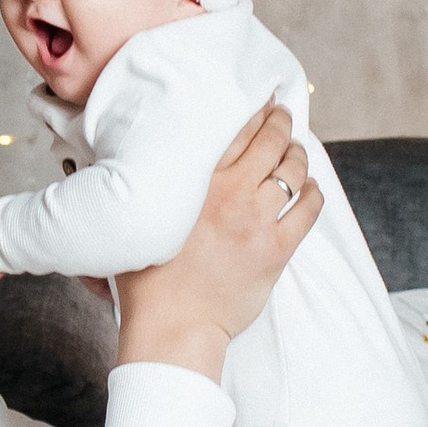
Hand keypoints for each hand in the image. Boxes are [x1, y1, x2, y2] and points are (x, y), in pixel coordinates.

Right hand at [115, 102, 318, 383]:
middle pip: (270, 141)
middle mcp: (230, 194)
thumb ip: (130, 185)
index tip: (259, 98)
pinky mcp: (277, 250)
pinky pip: (309, 209)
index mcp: (195, 183)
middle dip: (280, 121)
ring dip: (297, 154)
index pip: (234, 129)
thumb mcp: (133, 221)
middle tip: (281, 114)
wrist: (173, 328)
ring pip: (292, 171)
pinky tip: (310, 187)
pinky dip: (313, 192)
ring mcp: (257, 222)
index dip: (252, 109)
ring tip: (295, 149)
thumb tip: (114, 156)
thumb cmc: (146, 281)